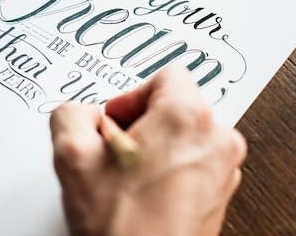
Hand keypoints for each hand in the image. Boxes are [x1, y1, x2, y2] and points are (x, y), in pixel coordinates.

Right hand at [50, 66, 246, 235]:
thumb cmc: (122, 227)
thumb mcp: (72, 157)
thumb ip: (71, 113)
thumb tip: (80, 112)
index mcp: (187, 117)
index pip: (168, 74)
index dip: (133, 96)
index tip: (117, 121)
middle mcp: (217, 138)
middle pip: (178, 104)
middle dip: (143, 123)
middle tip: (117, 152)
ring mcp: (224, 168)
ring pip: (186, 135)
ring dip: (157, 147)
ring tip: (130, 177)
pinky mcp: (221, 192)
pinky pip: (196, 162)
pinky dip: (172, 169)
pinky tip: (145, 193)